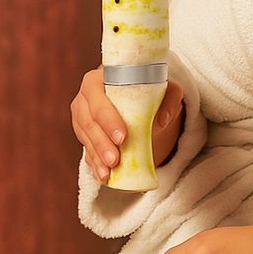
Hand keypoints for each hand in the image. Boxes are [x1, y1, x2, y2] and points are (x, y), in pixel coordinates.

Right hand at [70, 67, 184, 182]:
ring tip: (108, 172)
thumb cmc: (149, 88)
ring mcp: (81, 114)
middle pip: (89, 122)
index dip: (109, 120)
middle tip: (115, 160)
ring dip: (97, 157)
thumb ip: (171, 96)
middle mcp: (86, 96)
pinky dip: (94, 163)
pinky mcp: (82, 131)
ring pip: (85, 138)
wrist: (137, 94)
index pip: (100, 100)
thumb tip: (163, 119)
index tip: (123, 137)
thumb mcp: (165, 88)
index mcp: (100, 78)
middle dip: (101, 143)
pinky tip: (103, 174)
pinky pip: (86, 148)